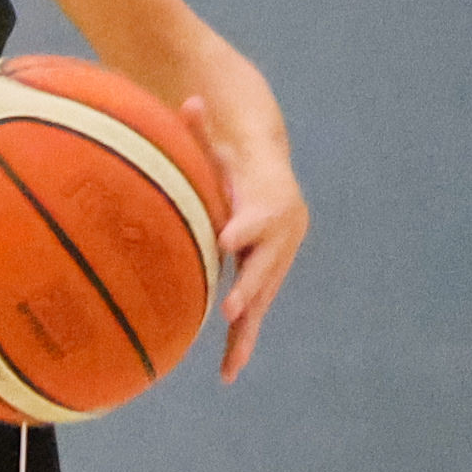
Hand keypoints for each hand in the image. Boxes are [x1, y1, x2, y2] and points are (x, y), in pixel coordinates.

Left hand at [183, 96, 305, 382]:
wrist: (267, 181)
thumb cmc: (230, 162)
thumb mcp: (217, 145)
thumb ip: (201, 129)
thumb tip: (191, 99)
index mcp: (270, 204)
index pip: (257, 219)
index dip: (244, 229)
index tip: (226, 241)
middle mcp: (280, 238)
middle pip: (265, 266)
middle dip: (248, 287)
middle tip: (229, 307)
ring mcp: (274, 263)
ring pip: (261, 299)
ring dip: (246, 331)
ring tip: (230, 363)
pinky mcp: (263, 282)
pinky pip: (253, 315)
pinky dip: (241, 342)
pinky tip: (226, 372)